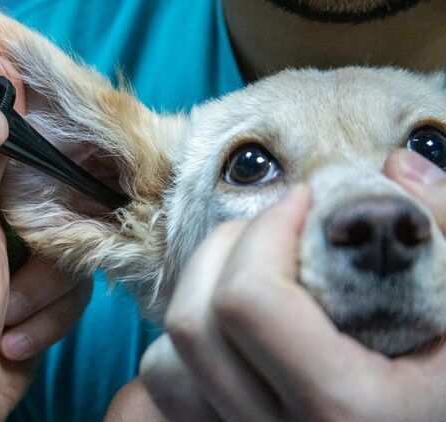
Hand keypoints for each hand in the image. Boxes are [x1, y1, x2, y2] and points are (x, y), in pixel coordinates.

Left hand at [0, 55, 90, 420]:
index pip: (20, 157)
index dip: (46, 156)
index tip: (68, 157)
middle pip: (60, 204)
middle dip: (48, 248)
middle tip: (24, 265)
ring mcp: (21, 265)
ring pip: (74, 252)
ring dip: (42, 294)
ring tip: (3, 319)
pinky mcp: (42, 300)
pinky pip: (76, 293)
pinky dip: (47, 320)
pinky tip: (11, 342)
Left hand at [141, 161, 445, 421]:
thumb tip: (396, 165)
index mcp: (342, 408)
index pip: (248, 302)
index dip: (267, 230)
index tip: (304, 202)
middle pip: (193, 321)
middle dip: (226, 247)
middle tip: (276, 226)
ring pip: (165, 360)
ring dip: (199, 294)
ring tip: (255, 269)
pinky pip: (170, 388)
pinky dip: (188, 343)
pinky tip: (238, 324)